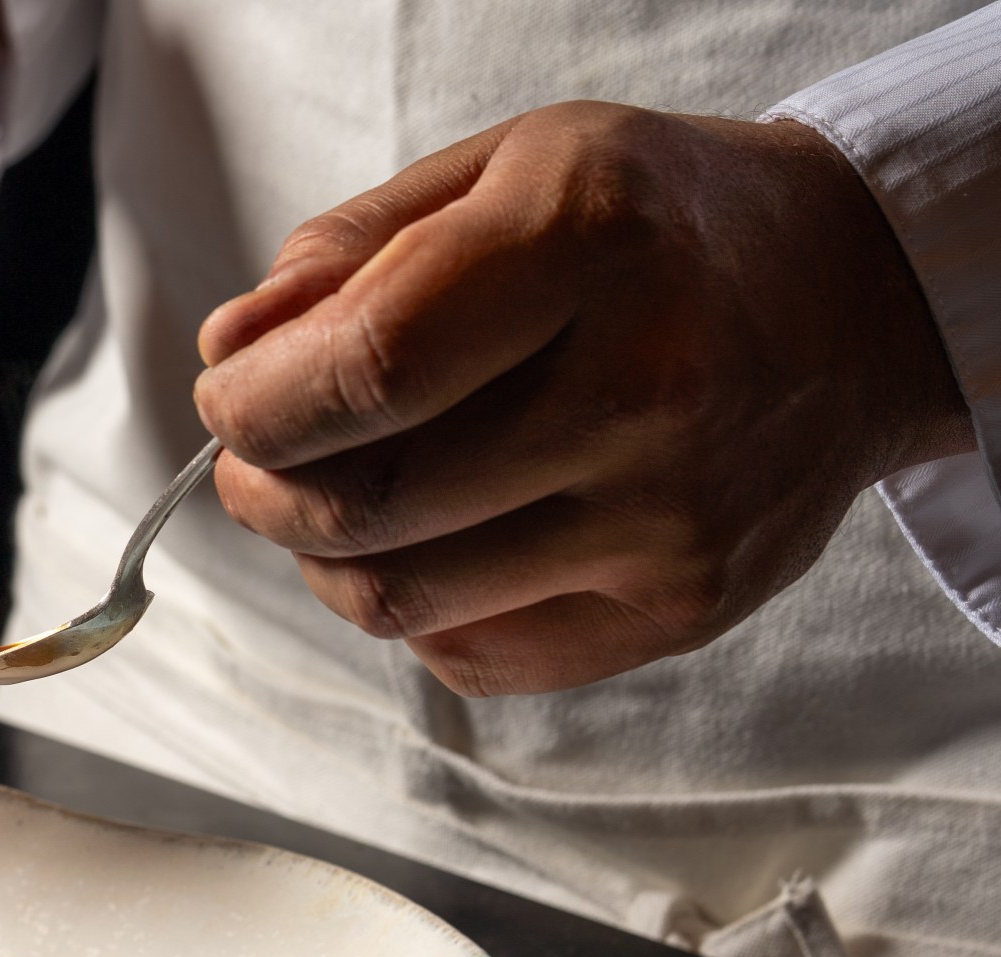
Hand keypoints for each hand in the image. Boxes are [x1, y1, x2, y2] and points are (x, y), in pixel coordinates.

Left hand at [192, 102, 976, 695]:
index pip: (367, 370)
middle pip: (363, 504)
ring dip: (321, 558)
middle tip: (260, 458)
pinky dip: (414, 609)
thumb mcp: (508, 169)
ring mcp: (667, 518)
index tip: (232, 399)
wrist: (856, 301)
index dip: (259, 405)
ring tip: (335, 496)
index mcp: (589, 242)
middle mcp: (643, 388)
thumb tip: (232, 349)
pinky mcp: (677, 609)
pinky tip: (440, 539)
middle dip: (264, 489)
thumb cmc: (653, 225)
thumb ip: (350, 251)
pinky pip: (469, 654)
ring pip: (398, 599)